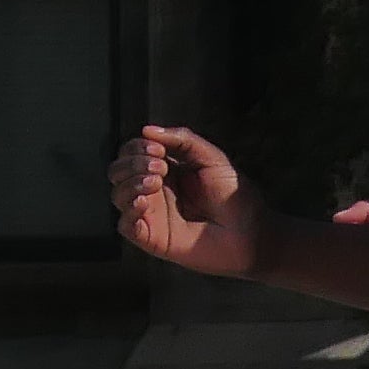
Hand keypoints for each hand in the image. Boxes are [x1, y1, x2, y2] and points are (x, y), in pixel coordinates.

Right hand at [112, 125, 267, 276]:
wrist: (250, 232)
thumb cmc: (235, 196)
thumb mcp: (211, 157)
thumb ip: (183, 139)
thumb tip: (147, 129)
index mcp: (166, 169)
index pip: (133, 152)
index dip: (138, 147)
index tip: (158, 150)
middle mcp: (154, 190)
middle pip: (118, 171)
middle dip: (132, 162)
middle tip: (159, 167)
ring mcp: (152, 214)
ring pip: (118, 194)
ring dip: (130, 182)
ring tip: (155, 182)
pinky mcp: (153, 238)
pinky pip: (125, 224)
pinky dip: (129, 210)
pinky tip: (145, 202)